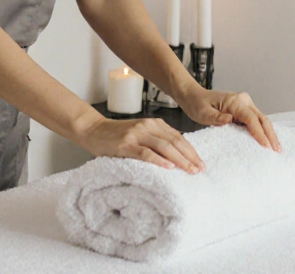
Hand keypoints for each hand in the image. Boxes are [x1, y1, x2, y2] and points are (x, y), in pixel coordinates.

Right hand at [73, 115, 206, 173]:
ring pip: (164, 147)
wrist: (93, 130)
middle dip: (189, 157)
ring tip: (189, 170)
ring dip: (179, 160)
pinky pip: (146, 153)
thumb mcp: (141, 133)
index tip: (200, 163)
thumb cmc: (117, 136)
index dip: (191, 151)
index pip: (179, 138)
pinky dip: (158, 160)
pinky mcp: (126, 144)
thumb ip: (156, 140)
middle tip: (199, 170)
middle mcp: (148, 126)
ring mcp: (137, 134)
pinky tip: (168, 167)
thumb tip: (177, 157)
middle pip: (175, 142)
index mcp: (155, 123)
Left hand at [178, 88, 281, 152]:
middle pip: (262, 119)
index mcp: (235, 101)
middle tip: (276, 150)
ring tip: (275, 148)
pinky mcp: (244, 110)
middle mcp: (244, 101)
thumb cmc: (198, 104)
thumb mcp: (203, 113)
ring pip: (262, 120)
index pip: (251, 119)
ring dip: (269, 134)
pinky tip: (267, 141)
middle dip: (270, 135)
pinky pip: (256, 121)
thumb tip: (229, 119)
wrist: (194, 97)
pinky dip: (263, 131)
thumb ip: (216, 117)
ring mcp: (245, 105)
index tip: (265, 146)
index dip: (259, 133)